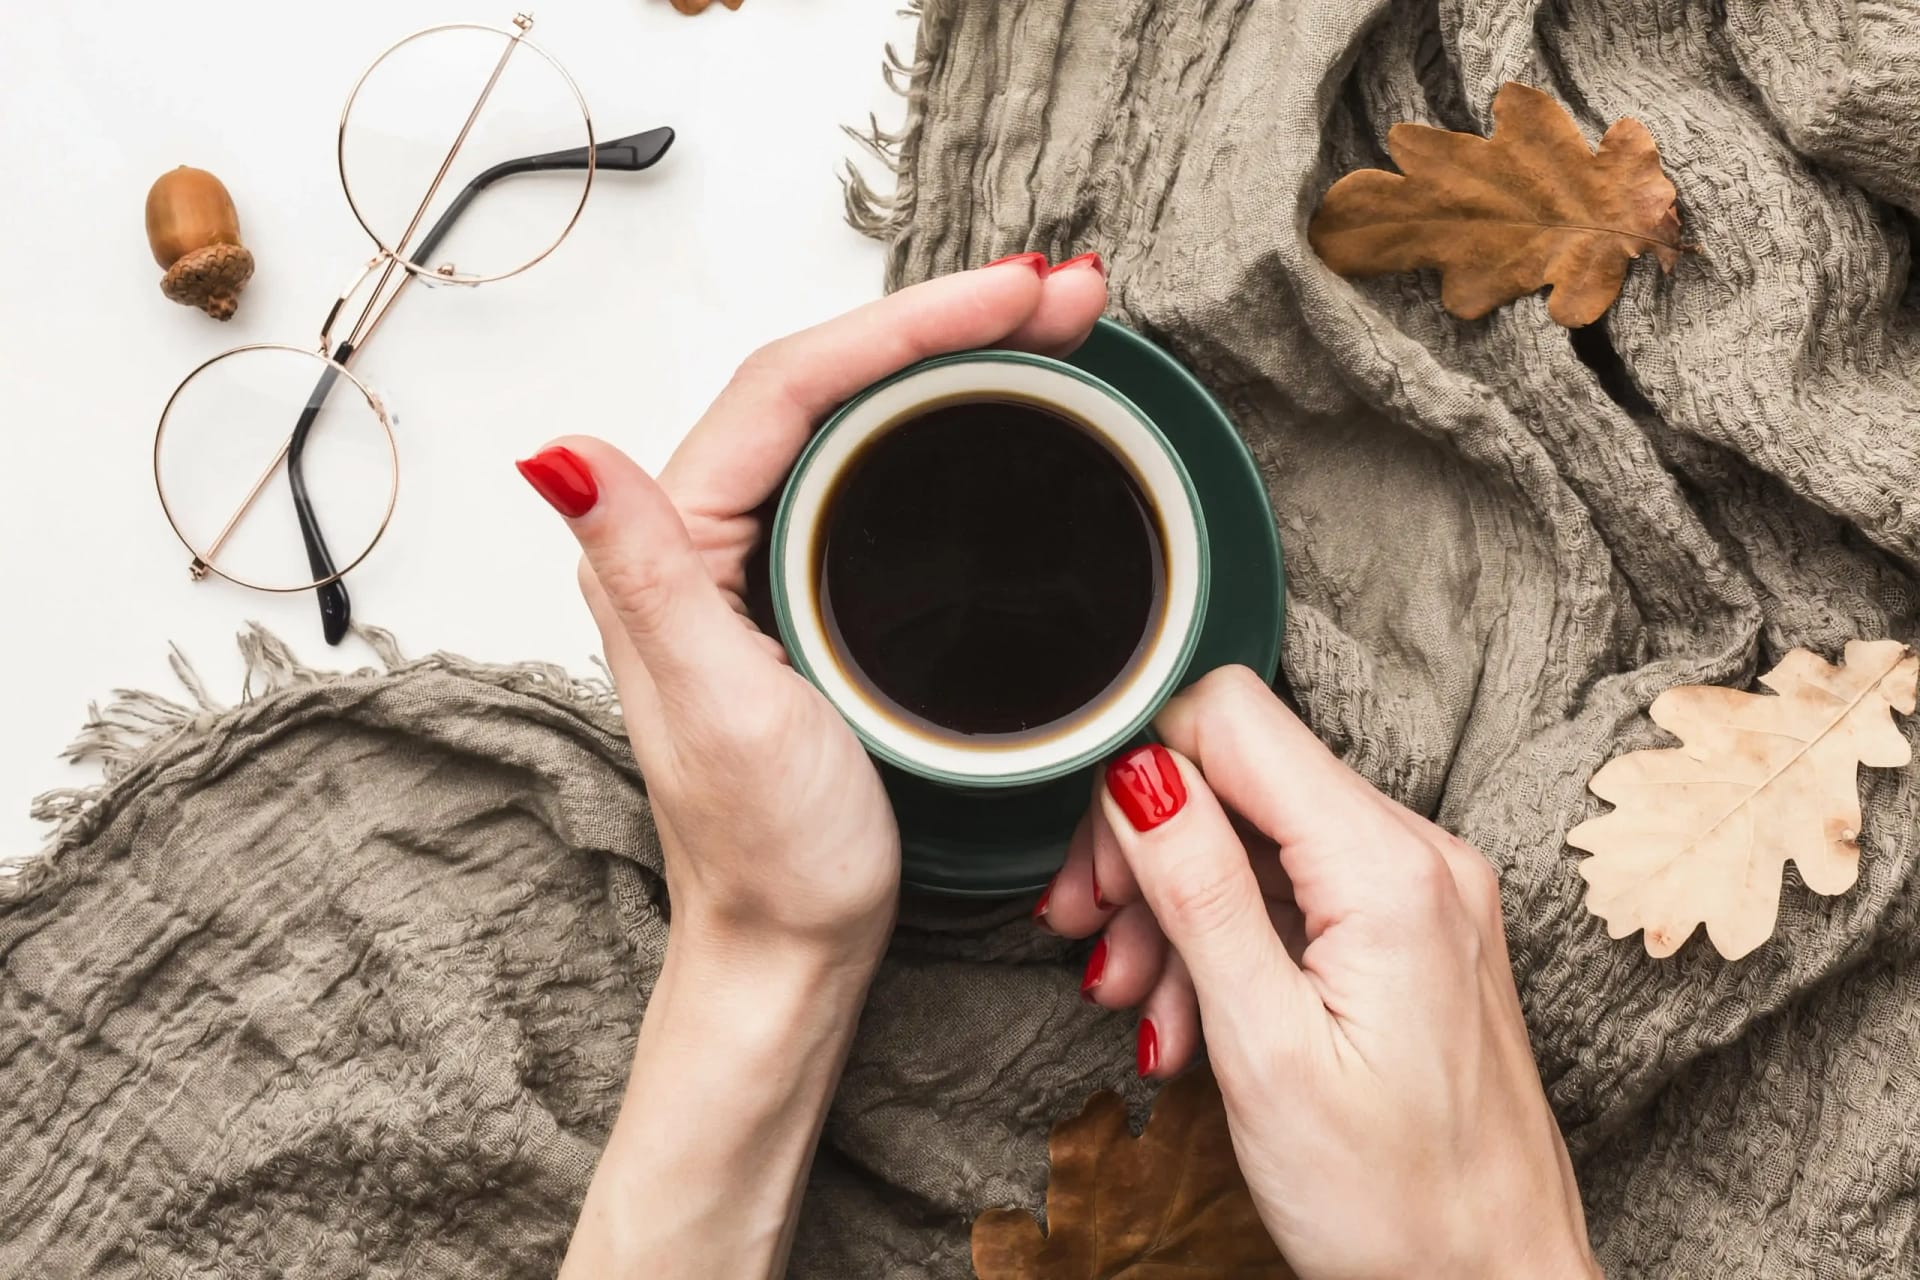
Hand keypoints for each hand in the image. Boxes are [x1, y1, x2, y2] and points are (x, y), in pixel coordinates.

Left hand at [526, 252, 1111, 1279]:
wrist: (793, 948)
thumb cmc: (767, 853)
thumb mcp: (714, 708)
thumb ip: (641, 570)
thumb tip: (557, 451)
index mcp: (674, 540)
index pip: (795, 381)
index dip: (912, 321)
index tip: (1017, 295)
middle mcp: (702, 534)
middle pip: (832, 375)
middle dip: (950, 318)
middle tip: (1063, 293)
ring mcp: (760, 559)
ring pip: (858, 414)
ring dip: (953, 358)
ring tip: (1047, 325)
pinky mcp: (809, 591)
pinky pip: (877, 470)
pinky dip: (945, 424)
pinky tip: (996, 414)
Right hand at [1041, 667, 1597, 1279]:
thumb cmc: (1394, 1202)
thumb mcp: (1266, 1049)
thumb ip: (1200, 891)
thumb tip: (1136, 771)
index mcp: (1388, 869)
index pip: (1232, 718)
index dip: (1140, 772)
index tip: (1097, 871)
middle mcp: (1419, 854)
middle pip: (1237, 774)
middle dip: (1145, 851)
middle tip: (1093, 944)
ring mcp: (1422, 890)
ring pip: (1254, 835)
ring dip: (1174, 908)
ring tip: (1139, 1008)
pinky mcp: (1413, 929)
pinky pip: (1294, 890)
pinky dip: (1226, 937)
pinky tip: (1190, 1016)